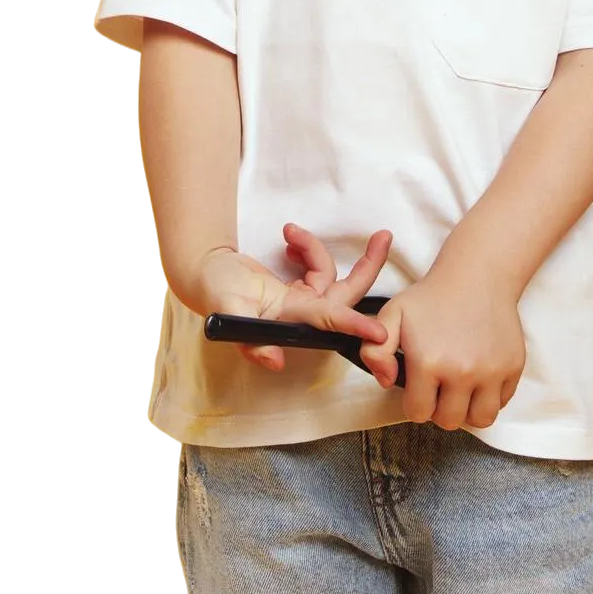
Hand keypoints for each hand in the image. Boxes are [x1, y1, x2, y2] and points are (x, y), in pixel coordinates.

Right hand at [191, 224, 392, 372]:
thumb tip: (275, 360)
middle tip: (384, 237)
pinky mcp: (300, 286)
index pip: (328, 321)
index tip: (380, 334)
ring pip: (332, 274)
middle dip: (368, 266)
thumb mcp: (226, 311)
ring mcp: (303, 299)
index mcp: (290, 319)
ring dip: (313, 248)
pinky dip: (306, 248)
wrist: (208, 274)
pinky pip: (317, 265)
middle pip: (348, 292)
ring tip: (288, 233)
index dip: (354, 326)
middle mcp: (303, 313)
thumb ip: (249, 339)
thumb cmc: (215, 293)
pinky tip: (288, 238)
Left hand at [358, 258, 525, 430]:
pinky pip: (502, 402)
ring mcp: (491, 371)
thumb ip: (374, 350)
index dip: (415, 403)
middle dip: (439, 409)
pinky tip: (478, 378)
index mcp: (428, 362)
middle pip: (449, 420)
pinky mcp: (513, 367)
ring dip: (468, 411)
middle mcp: (461, 372)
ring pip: (480, 419)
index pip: (418, 412)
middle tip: (439, 389)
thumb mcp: (392, 315)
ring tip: (460, 392)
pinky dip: (490, 397)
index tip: (418, 388)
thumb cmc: (431, 297)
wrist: (477, 275)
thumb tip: (386, 381)